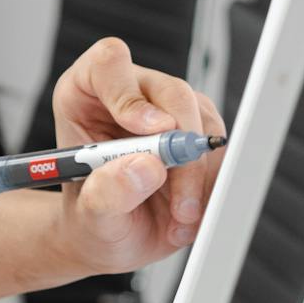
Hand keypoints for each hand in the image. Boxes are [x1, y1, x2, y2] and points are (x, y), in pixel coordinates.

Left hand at [51, 37, 226, 276]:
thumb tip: (147, 166)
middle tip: (179, 200)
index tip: (146, 130)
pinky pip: (219, 149)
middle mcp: (128, 93)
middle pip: (171, 92)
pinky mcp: (196, 133)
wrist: (111, 238)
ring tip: (178, 215)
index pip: (107, 64)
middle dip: (180, 149)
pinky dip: (212, 184)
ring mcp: (166, 110)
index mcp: (84, 94)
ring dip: (198, 175)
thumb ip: (109, 191)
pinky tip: (189, 211)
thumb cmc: (90, 218)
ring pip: (203, 120)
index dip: (129, 94)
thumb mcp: (89, 213)